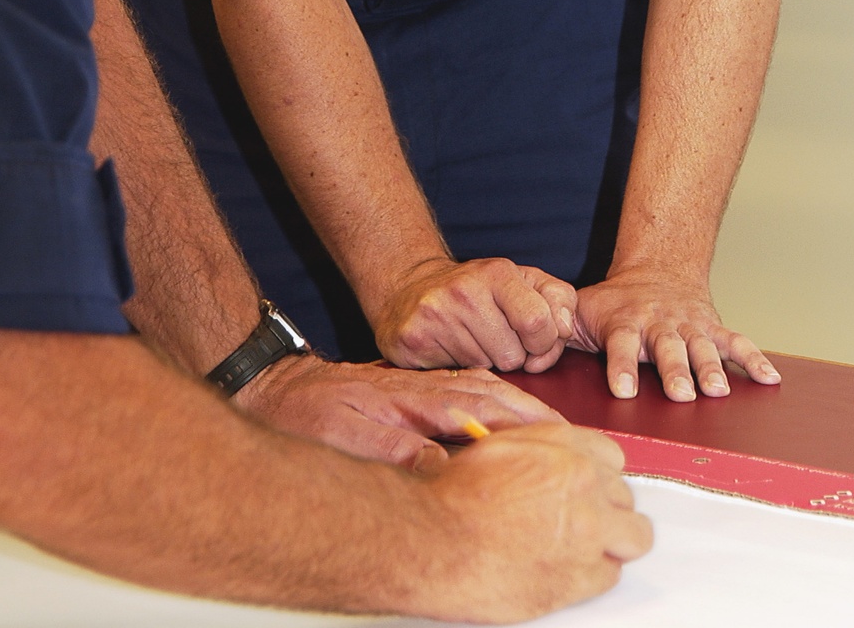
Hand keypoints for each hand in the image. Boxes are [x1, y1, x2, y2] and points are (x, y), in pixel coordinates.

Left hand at [233, 354, 562, 470]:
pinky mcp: (415, 390)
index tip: (555, 440)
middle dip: (535, 415)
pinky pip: (470, 389)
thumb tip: (445, 467)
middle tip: (572, 437)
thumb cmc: (311, 414)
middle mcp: (427, 387)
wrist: (281, 387)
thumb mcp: (349, 437)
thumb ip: (398, 450)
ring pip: (485, 389)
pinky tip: (508, 415)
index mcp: (416, 398)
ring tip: (553, 429)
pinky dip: (498, 400)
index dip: (521, 426)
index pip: (481, 410)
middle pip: (493, 395)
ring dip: (520, 407)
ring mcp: (423, 386)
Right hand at [371, 256, 576, 373]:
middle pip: (513, 355)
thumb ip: (559, 298)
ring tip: (470, 340)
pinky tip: (449, 348)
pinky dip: (458, 369)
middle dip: (512, 355)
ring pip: (485, 369)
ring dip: (485, 362)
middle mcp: (464, 290)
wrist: (412, 287)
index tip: (532, 340)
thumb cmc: (479, 290)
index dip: (543, 343)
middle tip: (494, 337)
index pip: (538, 322)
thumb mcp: (523, 281)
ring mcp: (435, 314)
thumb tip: (566, 328)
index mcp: (497, 272)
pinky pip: (454, 376)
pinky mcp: (413, 340)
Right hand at [414, 423, 652, 621]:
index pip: (614, 459)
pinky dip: (594, 574)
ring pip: (634, 537)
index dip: (600, 477)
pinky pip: (610, 576)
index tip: (590, 490)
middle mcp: (585, 485)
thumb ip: (542, 447)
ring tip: (589, 548)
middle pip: (625, 498)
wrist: (436, 539)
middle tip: (583, 521)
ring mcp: (587, 533)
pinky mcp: (579, 578)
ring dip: (614, 542)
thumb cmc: (456, 495)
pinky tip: (568, 569)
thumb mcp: (502, 445)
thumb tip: (559, 457)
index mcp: (566, 448)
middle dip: (608, 510)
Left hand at [572, 270, 780, 401]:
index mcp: (625, 322)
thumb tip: (535, 348)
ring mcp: (688, 325)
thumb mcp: (582, 308)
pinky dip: (754, 359)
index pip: (620, 345)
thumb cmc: (614, 303)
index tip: (621, 390)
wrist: (658, 269)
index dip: (620, 366)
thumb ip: (560, 328)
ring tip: (718, 391)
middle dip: (674, 371)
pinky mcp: (711, 327)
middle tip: (680, 394)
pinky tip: (771, 379)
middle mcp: (658, 324)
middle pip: (667, 349)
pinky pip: (736, 341)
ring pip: (701, 347)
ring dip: (711, 368)